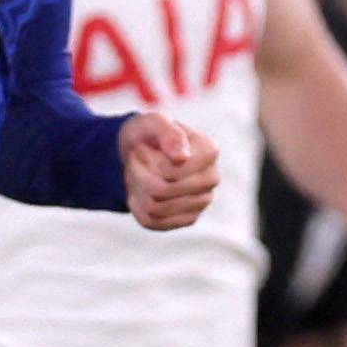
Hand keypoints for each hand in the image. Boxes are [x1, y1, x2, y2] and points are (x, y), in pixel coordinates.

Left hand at [122, 114, 218, 229]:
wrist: (140, 152)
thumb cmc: (148, 135)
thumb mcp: (151, 123)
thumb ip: (168, 133)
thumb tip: (182, 158)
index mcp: (209, 151)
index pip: (170, 171)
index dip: (146, 160)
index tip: (142, 147)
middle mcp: (211, 178)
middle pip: (161, 191)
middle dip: (139, 175)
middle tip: (136, 160)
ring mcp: (202, 201)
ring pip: (155, 208)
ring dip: (136, 189)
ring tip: (139, 174)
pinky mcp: (189, 218)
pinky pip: (153, 222)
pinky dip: (137, 207)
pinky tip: (140, 193)